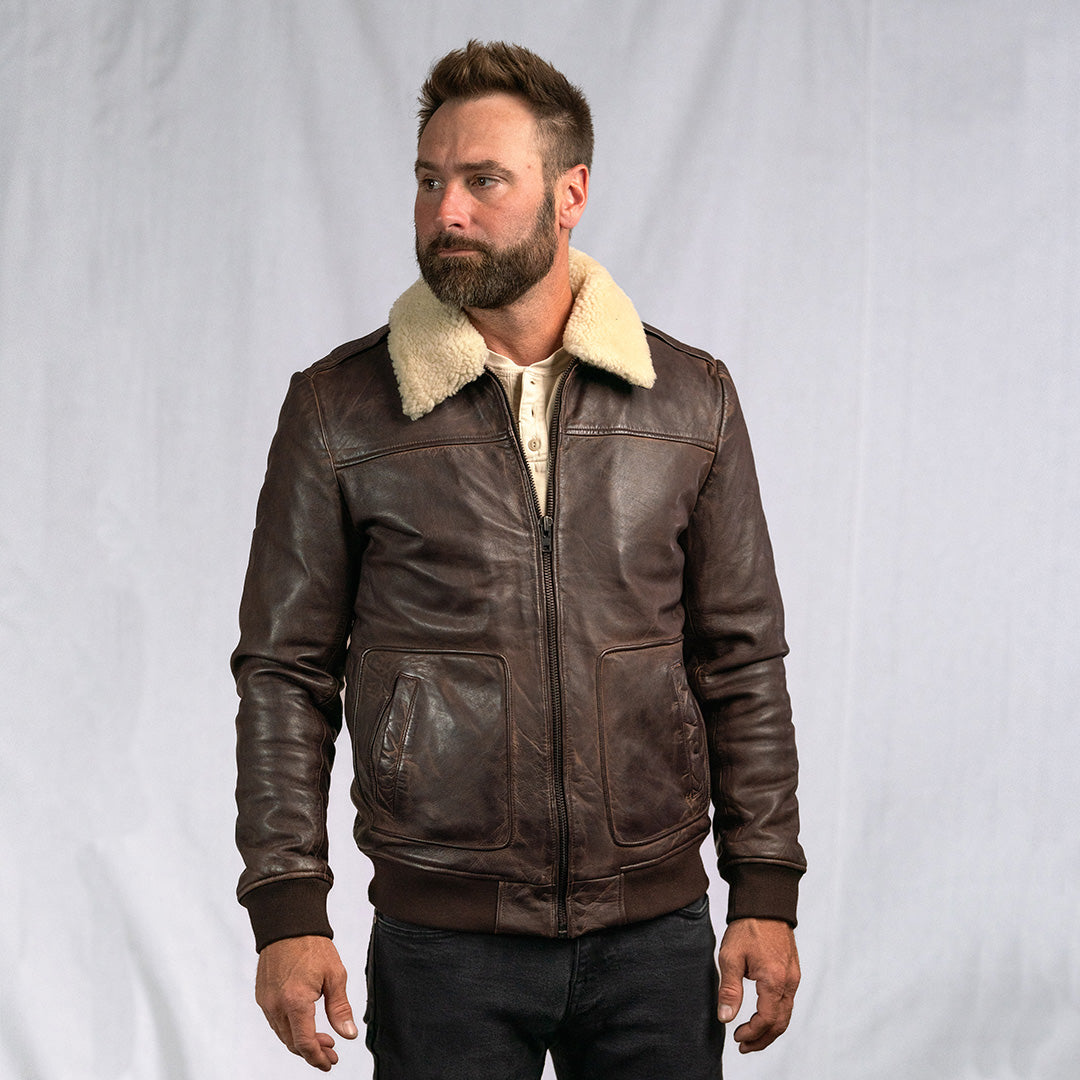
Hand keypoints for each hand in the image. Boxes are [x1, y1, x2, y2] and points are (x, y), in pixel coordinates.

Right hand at [255, 935, 357, 1070]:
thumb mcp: (335, 975)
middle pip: (292, 1043)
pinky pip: (275, 1021)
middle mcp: (276, 1005)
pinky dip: (290, 1028)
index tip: (331, 1062)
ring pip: (282, 1034)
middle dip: (312, 1052)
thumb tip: (348, 1035)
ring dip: (301, 1041)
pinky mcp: (262, 996)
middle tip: (331, 1051)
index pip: (304, 1043)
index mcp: (295, 1001)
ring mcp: (266, 1001)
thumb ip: (340, 1008)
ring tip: (322, 1038)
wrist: (288, 923)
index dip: (318, 1058)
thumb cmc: (312, 945)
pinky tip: (305, 1023)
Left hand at [716, 917, 799, 1052]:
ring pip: (786, 1014)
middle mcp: (789, 982)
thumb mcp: (730, 957)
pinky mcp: (793, 972)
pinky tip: (762, 1015)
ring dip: (770, 1029)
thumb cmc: (747, 927)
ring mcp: (793, 977)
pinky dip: (777, 1015)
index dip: (752, 1034)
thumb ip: (729, 990)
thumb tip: (726, 1018)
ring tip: (751, 1036)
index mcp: (774, 980)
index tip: (736, 1038)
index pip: (766, 1020)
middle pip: (780, 1023)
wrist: (765, 903)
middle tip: (744, 1045)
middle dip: (762, 1039)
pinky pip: (788, 1002)